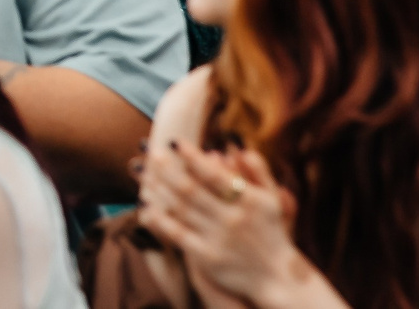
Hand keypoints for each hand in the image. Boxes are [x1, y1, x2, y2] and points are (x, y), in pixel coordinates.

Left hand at [139, 140, 314, 303]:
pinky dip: (159, 219)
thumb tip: (236, 142)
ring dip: (158, 188)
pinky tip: (144, 206)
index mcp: (249, 201)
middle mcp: (232, 218)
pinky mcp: (207, 258)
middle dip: (167, 168)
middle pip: (191, 189)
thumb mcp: (273, 199)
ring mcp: (218, 238)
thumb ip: (257, 169)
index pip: (214, 174)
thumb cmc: (271, 231)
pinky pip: (177, 234)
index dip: (192, 156)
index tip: (173, 141)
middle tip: (149, 150)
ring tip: (141, 171)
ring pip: (180, 208)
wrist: (278, 277)